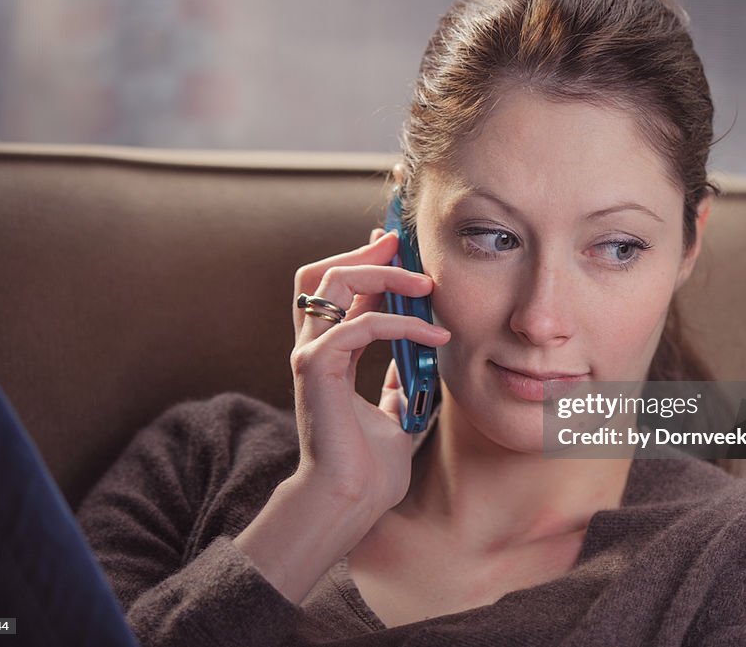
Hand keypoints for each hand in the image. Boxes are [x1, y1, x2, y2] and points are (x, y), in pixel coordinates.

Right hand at [288, 227, 449, 519]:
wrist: (352, 500)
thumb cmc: (370, 468)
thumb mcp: (396, 412)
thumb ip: (399, 382)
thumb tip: (417, 360)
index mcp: (328, 356)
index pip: (337, 293)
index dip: (364, 264)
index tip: (398, 249)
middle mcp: (313, 348)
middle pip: (322, 274)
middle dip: (364, 253)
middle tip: (400, 244)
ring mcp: (309, 355)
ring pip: (334, 283)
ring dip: (383, 274)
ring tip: (425, 283)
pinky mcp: (316, 367)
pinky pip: (360, 326)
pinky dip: (402, 324)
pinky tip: (436, 337)